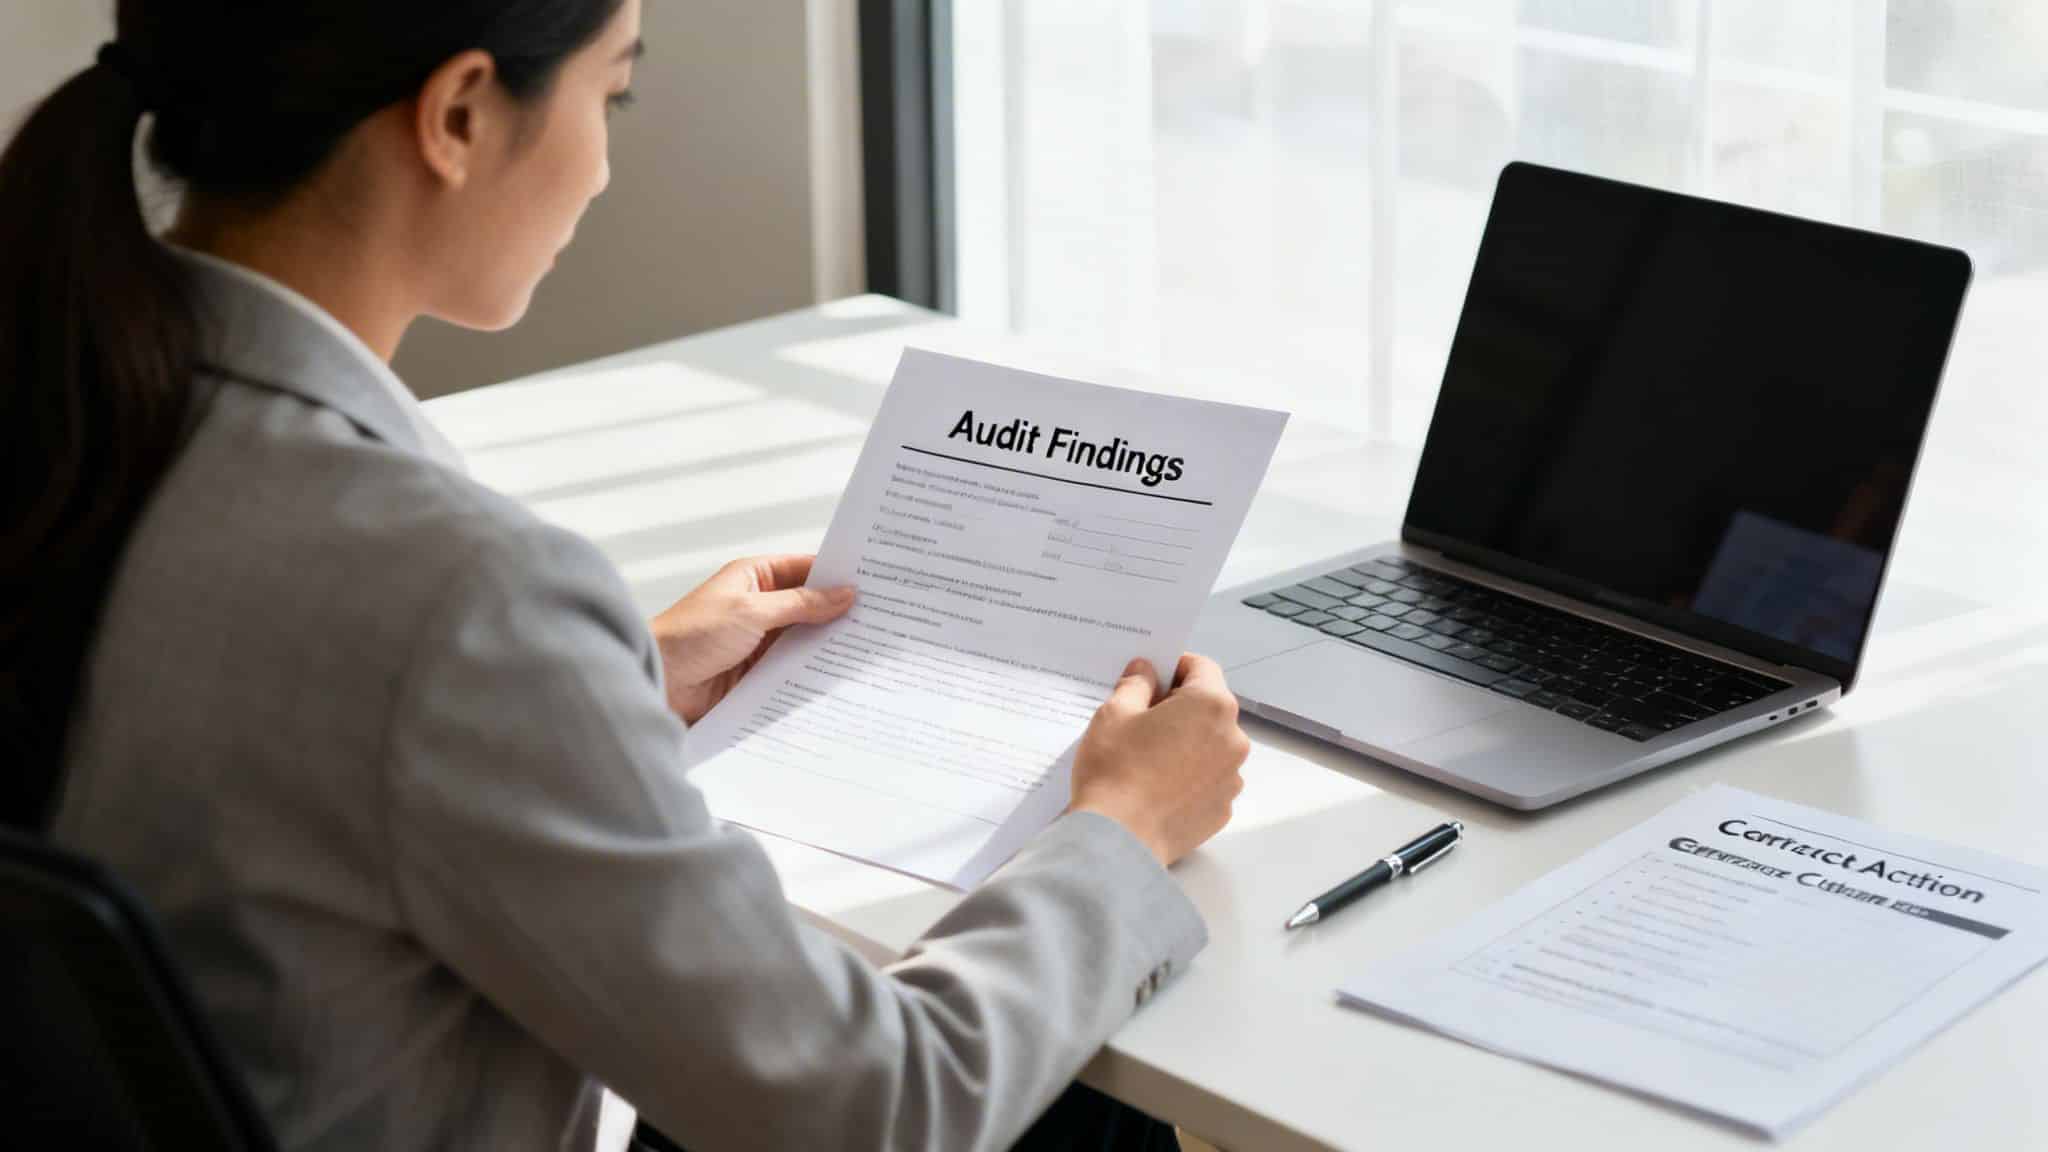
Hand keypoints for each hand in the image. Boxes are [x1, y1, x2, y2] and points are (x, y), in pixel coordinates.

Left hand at [650, 555, 853, 723]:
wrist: (658, 681)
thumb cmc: (691, 634)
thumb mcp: (751, 611)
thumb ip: (800, 604)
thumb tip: (843, 593)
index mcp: (753, 577)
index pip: (804, 568)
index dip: (835, 573)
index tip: (872, 580)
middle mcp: (758, 606)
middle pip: (808, 605)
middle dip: (838, 611)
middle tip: (881, 616)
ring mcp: (759, 640)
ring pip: (804, 638)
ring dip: (828, 643)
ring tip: (869, 647)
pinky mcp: (757, 672)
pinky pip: (793, 667)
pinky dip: (812, 669)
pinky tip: (839, 675)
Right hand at [1069, 654, 1249, 867]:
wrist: (1118, 840)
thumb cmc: (1114, 769)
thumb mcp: (1114, 713)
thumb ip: (1136, 684)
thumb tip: (1146, 671)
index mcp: (1211, 706)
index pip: (1202, 667)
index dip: (1175, 666)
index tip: (1152, 677)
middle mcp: (1233, 739)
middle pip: (1210, 708)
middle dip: (1181, 707)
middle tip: (1142, 719)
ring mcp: (1232, 778)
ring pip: (1211, 745)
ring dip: (1188, 743)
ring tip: (1149, 758)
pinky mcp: (1223, 809)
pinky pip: (1209, 780)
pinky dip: (1190, 777)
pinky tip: (1158, 787)